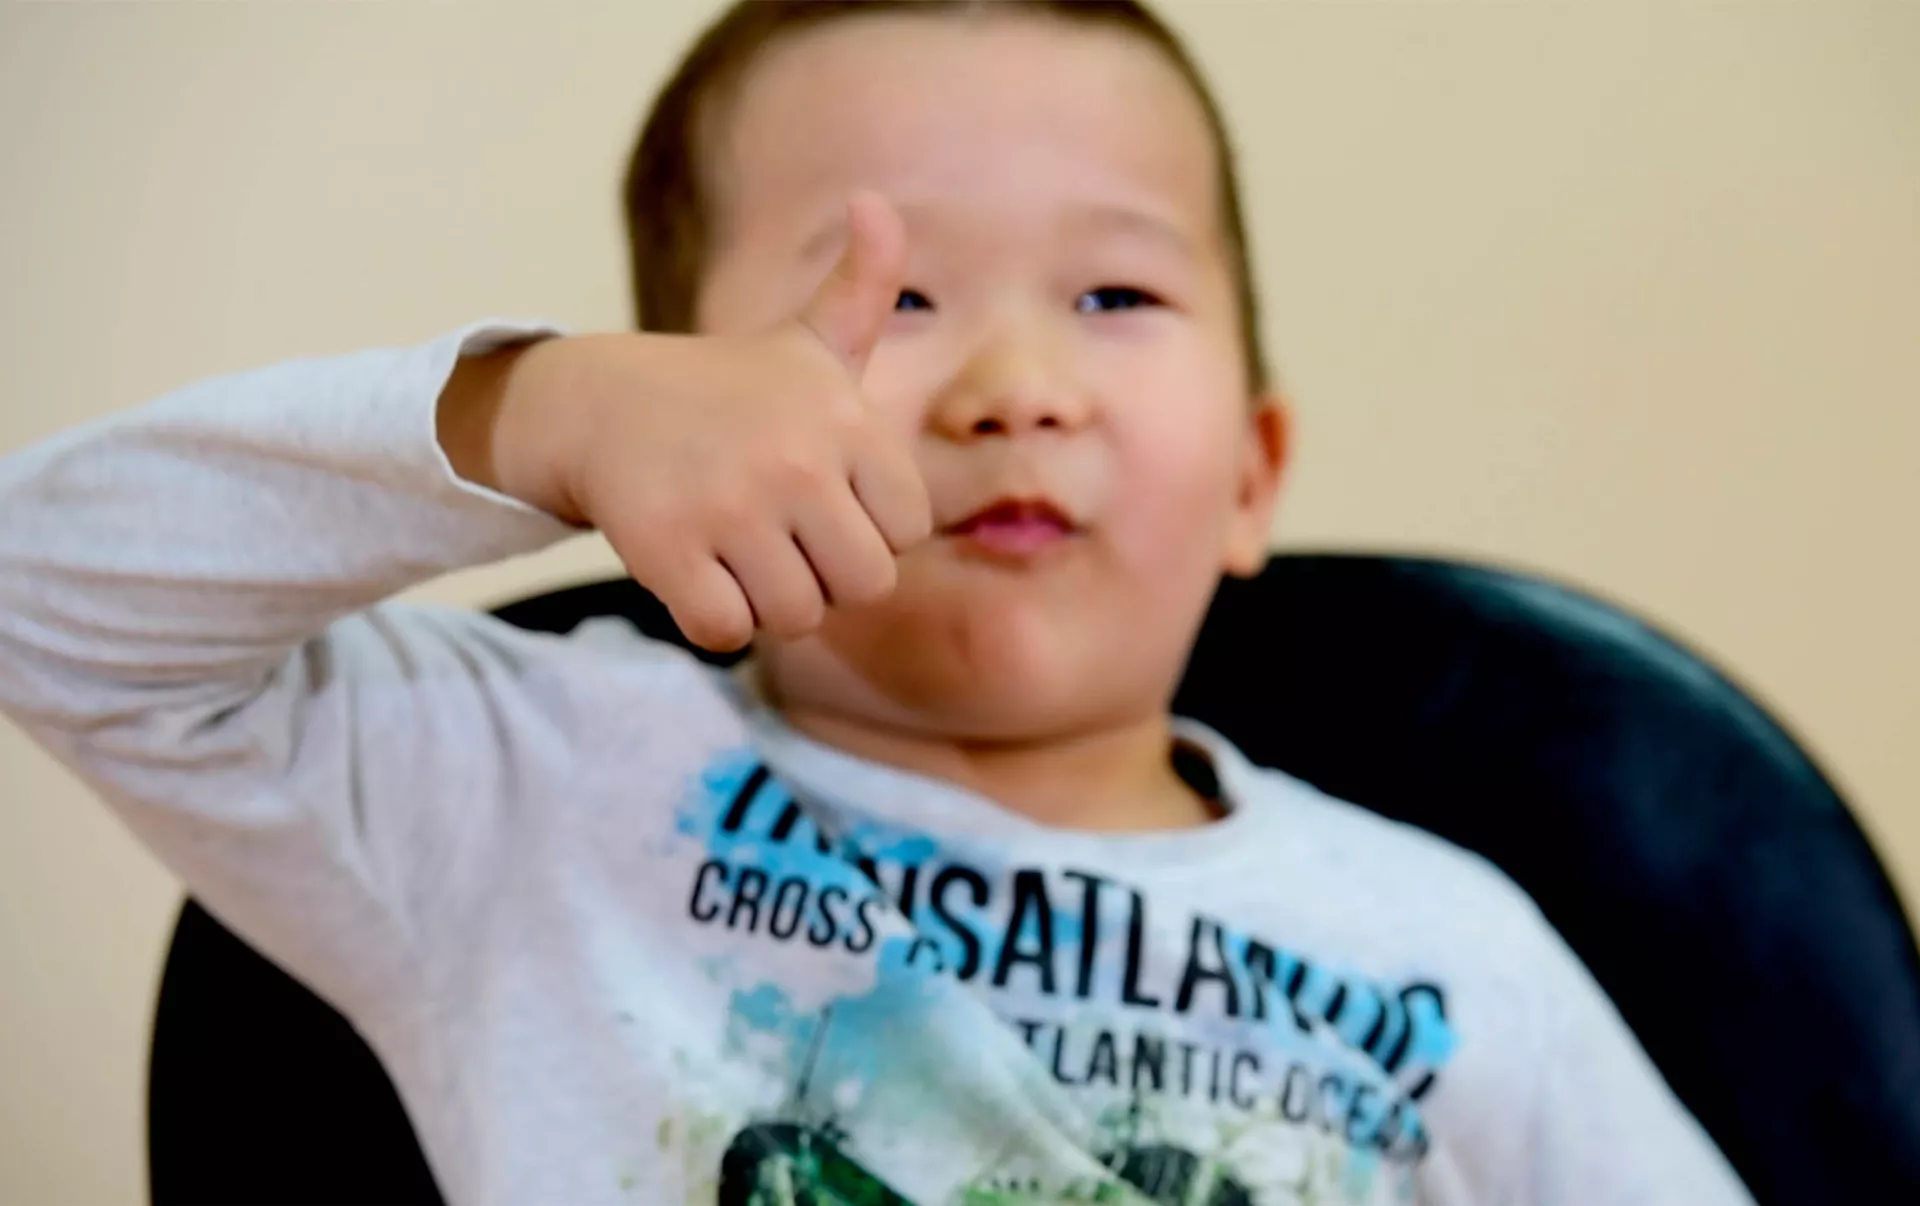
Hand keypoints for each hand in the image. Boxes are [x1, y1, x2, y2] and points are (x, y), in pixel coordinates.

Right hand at [442, 192, 930, 651]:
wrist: (597, 403)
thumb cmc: (725, 387)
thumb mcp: (805, 338)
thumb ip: (863, 288)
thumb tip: (877, 201)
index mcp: (846, 419)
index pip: (906, 532)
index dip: (865, 528)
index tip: (822, 495)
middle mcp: (796, 461)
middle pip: (862, 585)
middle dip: (824, 575)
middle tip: (779, 535)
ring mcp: (730, 507)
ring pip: (796, 617)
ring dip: (766, 600)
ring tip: (735, 548)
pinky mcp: (667, 550)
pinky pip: (727, 633)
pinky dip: (713, 620)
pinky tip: (696, 573)